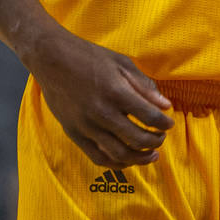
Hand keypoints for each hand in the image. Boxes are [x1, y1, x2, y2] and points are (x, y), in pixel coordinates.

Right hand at [25, 30, 172, 168]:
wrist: (51, 57)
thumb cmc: (88, 56)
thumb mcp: (120, 62)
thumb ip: (143, 85)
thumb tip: (165, 106)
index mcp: (116, 91)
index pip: (149, 117)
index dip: (164, 123)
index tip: (168, 123)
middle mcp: (102, 112)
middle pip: (137, 138)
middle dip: (155, 141)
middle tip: (160, 138)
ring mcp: (86, 125)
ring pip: (120, 153)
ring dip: (140, 158)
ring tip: (150, 154)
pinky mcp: (74, 132)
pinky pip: (98, 157)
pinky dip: (116, 163)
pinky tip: (127, 160)